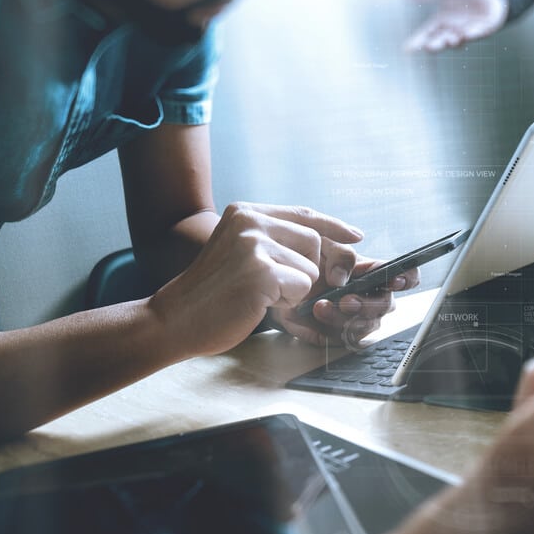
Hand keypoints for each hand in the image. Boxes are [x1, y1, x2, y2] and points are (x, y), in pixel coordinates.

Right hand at [148, 202, 362, 357]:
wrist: (177, 319)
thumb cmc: (215, 295)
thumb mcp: (244, 255)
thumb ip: (278, 243)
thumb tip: (333, 245)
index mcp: (246, 213)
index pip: (303, 214)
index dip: (334, 226)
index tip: (357, 235)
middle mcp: (249, 222)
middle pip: (314, 242)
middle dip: (312, 270)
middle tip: (288, 289)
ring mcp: (254, 245)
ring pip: (310, 268)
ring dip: (295, 290)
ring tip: (262, 295)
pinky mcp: (261, 271)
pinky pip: (301, 288)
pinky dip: (288, 302)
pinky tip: (259, 303)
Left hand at [270, 254, 420, 347]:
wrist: (278, 285)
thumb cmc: (305, 261)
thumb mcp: (321, 246)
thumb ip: (338, 254)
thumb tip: (343, 276)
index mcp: (375, 272)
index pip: (406, 275)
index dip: (407, 278)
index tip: (395, 281)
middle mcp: (372, 296)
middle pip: (386, 305)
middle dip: (366, 304)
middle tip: (346, 300)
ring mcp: (358, 318)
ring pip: (367, 325)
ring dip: (343, 317)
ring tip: (319, 307)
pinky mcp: (341, 335)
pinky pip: (346, 339)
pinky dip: (329, 330)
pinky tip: (315, 318)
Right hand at [404, 0, 508, 51]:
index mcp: (441, 22)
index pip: (426, 33)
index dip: (417, 41)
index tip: (406, 49)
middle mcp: (452, 30)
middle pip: (440, 40)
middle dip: (435, 44)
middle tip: (428, 47)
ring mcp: (467, 32)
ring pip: (457, 39)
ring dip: (451, 40)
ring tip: (448, 39)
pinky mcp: (482, 30)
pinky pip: (477, 32)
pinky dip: (472, 33)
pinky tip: (466, 34)